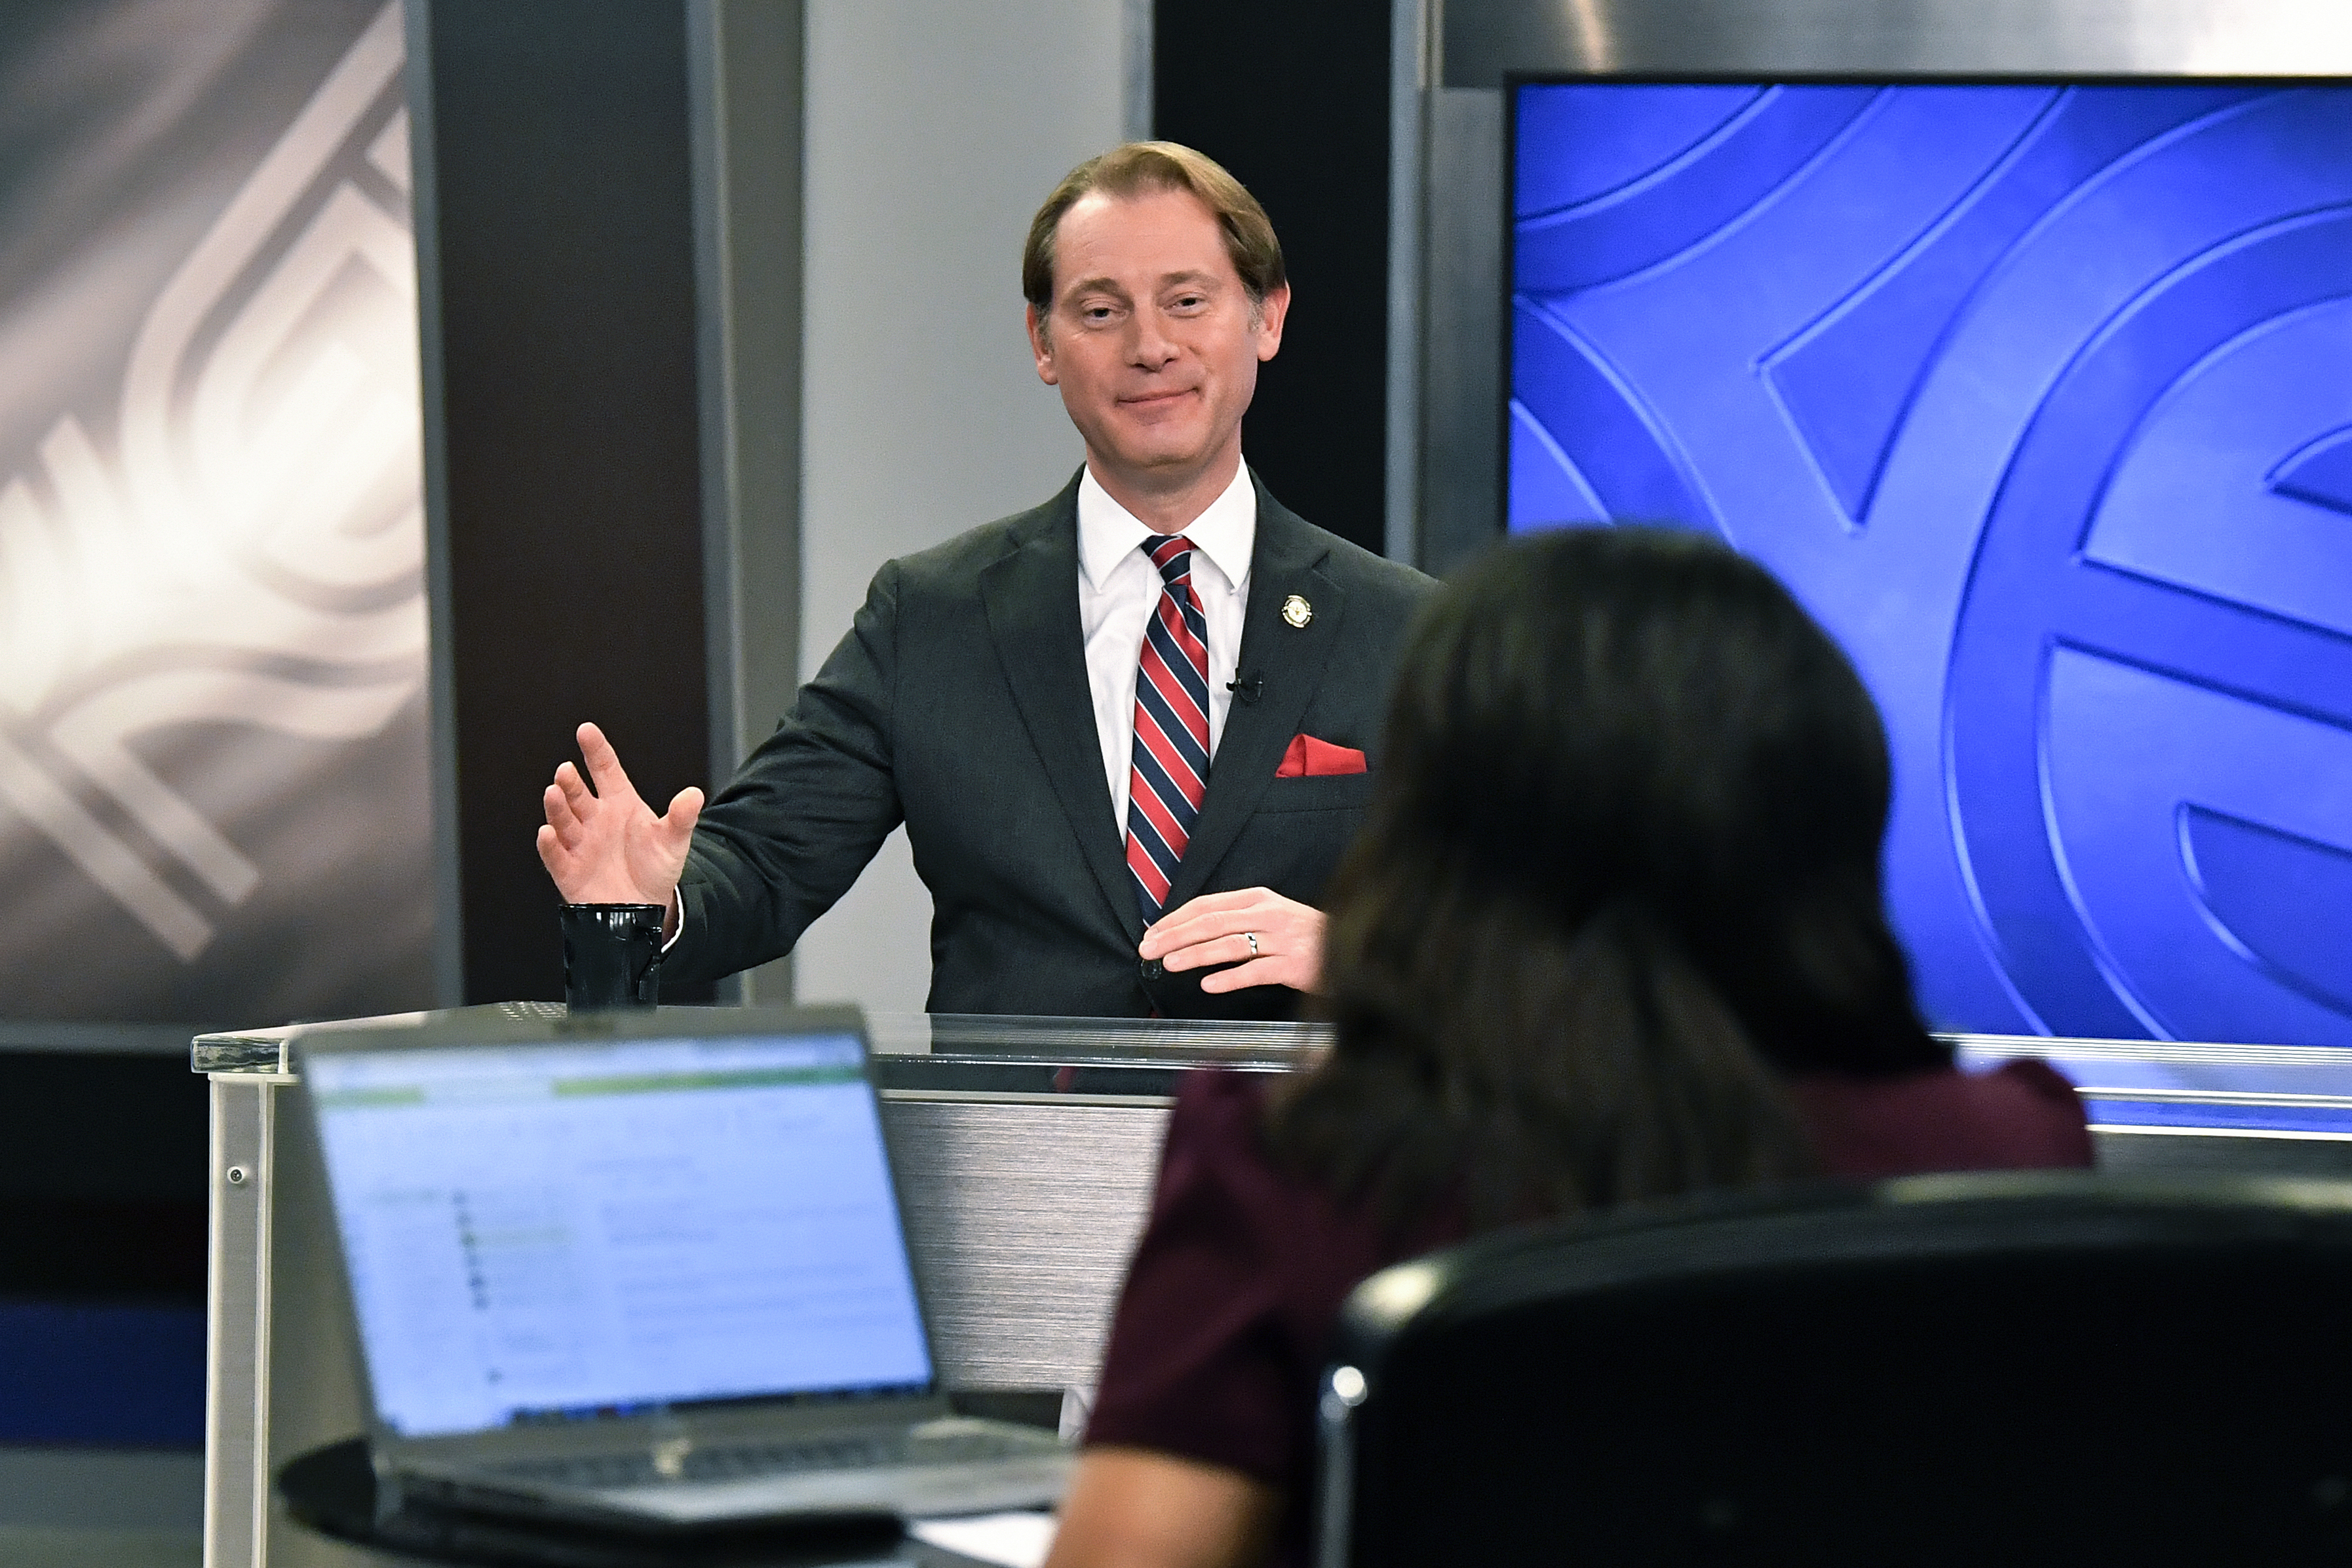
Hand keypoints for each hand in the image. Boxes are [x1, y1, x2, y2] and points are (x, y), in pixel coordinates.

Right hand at [535, 722, 703, 909]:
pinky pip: (555, 854)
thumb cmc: (655, 868)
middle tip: (566, 771)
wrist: (646, 908)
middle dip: (570, 781)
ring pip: (563, 819)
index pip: (605, 770)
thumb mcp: (673, 841)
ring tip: (554, 792)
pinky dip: (550, 844)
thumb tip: (695, 795)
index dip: (596, 750)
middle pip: (578, 794)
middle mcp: (595, 819)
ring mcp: (579, 843)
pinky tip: (547, 833)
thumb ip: (681, 818)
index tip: (586, 731)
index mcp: (620, 803)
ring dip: (557, 806)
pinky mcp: (568, 869)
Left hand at [1139, 887, 1323, 993]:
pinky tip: (1209, 985)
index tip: (1153, 932)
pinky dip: (1230, 978)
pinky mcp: (1294, 965)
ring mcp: (1282, 939)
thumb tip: (1194, 932)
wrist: (1355, 945)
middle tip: (1149, 949)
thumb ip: (1239, 920)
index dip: (1176, 918)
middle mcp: (1268, 914)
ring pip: (1230, 944)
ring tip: (1170, 963)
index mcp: (1258, 899)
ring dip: (1196, 954)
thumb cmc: (1307, 937)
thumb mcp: (1273, 916)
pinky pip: (1256, 971)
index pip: (1208, 904)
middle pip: (1212, 922)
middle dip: (1176, 935)